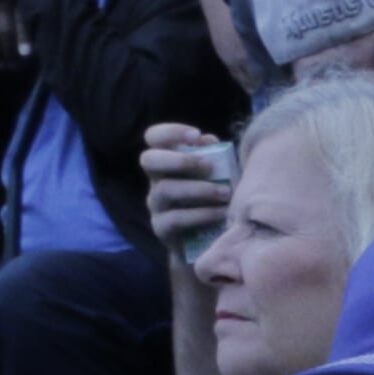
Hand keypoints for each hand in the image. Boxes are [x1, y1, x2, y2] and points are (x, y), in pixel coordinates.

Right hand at [139, 123, 236, 254]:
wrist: (208, 242)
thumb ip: (214, 157)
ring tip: (225, 194)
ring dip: (198, 189)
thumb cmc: (214, 200)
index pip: (153, 138)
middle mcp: (156, 180)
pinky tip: (222, 213)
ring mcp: (156, 205)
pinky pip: (175, 218)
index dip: (169, 132)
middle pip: (148, 159)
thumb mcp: (217, 175)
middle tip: (208, 166)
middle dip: (180, 160)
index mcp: (167, 162)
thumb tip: (209, 140)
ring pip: (165, 190)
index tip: (196, 135)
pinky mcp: (161, 229)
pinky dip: (202, 214)